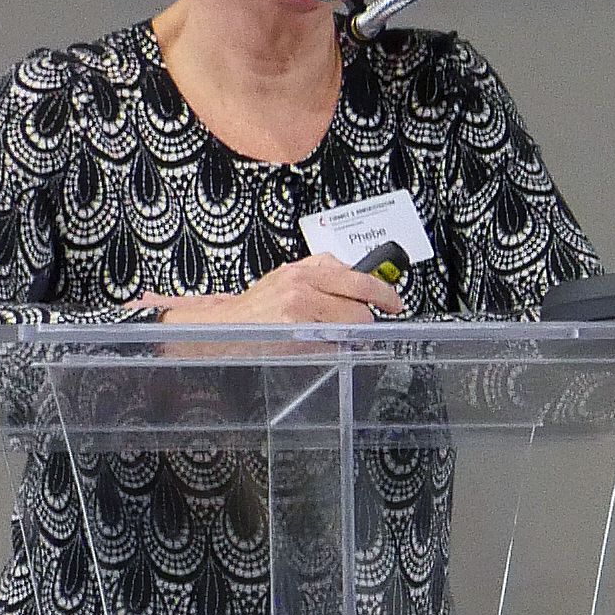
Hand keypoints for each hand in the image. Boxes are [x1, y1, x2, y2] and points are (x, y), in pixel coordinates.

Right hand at [153, 255, 405, 324]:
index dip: (381, 290)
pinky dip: (336, 345)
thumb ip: (322, 280)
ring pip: (353, 319)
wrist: (221, 328)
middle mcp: (302, 282)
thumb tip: (359, 290)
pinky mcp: (296, 327)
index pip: (356, 274)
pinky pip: (334, 339)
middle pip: (362, 294)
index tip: (392, 301)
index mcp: (304, 269)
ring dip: (353, 331)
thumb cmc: (256, 311)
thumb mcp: (287, 282)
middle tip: (381, 317)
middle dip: (375, 309)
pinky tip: (321, 344)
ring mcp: (300, 305)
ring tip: (334, 335)